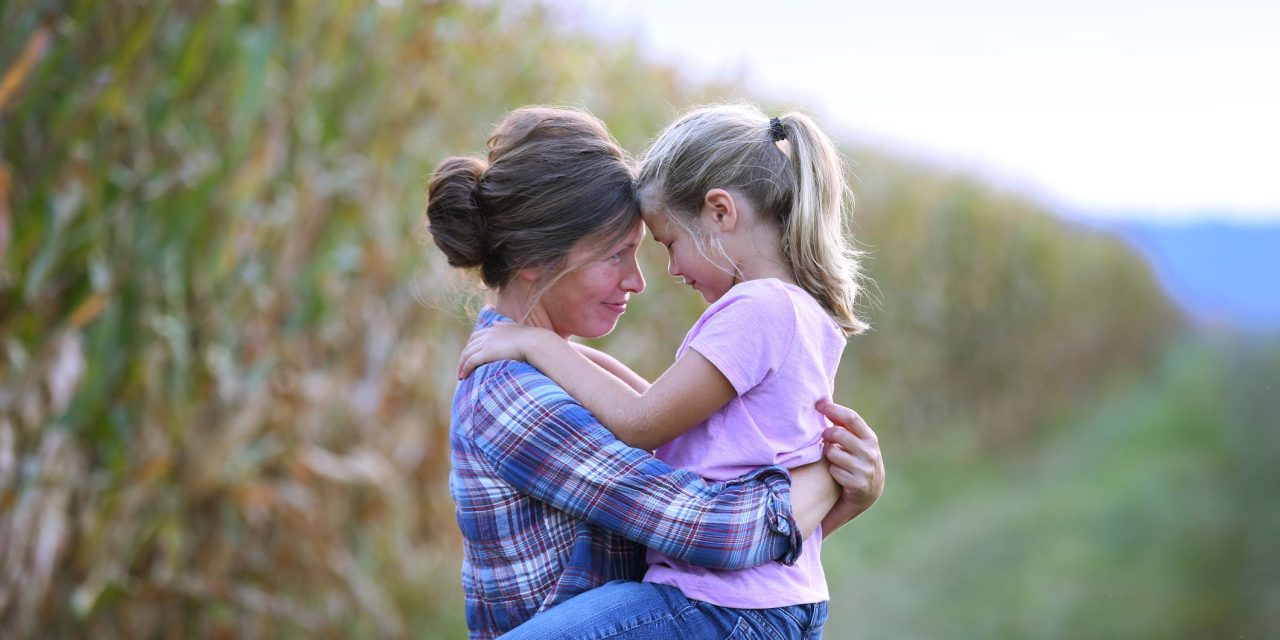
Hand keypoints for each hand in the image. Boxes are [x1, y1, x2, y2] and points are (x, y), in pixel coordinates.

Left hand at [457, 322, 548, 378]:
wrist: (534, 342)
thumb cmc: (530, 337)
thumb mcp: (516, 327)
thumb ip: (505, 325)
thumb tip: (495, 323)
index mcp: (494, 329)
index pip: (476, 336)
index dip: (470, 346)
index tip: (468, 355)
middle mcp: (487, 334)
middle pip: (469, 345)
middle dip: (463, 356)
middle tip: (461, 367)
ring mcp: (486, 343)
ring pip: (467, 354)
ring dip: (461, 365)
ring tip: (460, 375)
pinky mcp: (486, 353)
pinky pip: (470, 361)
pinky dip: (465, 368)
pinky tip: (463, 376)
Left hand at [817, 400, 884, 530]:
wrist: (869, 494)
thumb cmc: (857, 462)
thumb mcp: (858, 443)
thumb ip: (846, 428)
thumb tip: (825, 405)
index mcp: (870, 438)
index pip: (852, 418)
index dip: (834, 409)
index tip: (819, 404)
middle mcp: (870, 452)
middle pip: (838, 433)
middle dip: (826, 434)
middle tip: (824, 437)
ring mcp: (865, 468)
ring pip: (832, 453)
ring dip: (828, 455)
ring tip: (834, 459)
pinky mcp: (858, 484)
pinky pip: (834, 470)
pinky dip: (832, 471)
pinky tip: (839, 475)